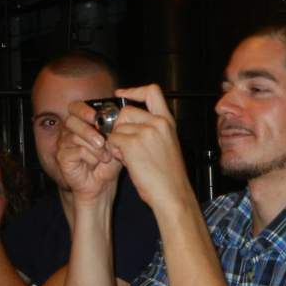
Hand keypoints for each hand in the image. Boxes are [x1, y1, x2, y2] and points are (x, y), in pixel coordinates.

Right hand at [57, 103, 123, 205]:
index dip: (84, 110)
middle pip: (72, 120)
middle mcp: (68, 130)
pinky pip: (77, 151)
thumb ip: (112, 129)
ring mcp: (63, 143)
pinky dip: (90, 158)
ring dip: (95, 148)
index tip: (96, 117)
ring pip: (75, 136)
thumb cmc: (107, 162)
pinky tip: (94, 164)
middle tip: (102, 142)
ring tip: (104, 158)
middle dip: (89, 130)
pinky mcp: (62, 157)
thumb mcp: (114, 142)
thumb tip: (114, 118)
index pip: (75, 107)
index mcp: (81, 122)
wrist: (102, 184)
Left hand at [101, 84, 193, 215]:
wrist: (172, 194)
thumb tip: (124, 122)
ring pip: (117, 128)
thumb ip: (151, 130)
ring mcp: (146, 132)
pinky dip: (114, 151)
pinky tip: (126, 161)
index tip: (120, 94)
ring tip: (129, 157)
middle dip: (119, 126)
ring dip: (117, 142)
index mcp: (168, 122)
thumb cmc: (168, 177)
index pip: (152, 91)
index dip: (133, 90)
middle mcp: (158, 123)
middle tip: (124, 144)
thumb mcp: (166, 145)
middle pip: (126, 111)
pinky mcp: (133, 144)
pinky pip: (112, 140)